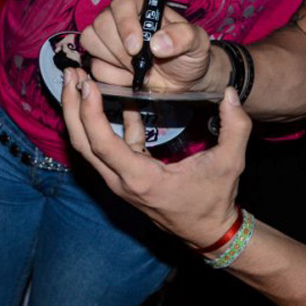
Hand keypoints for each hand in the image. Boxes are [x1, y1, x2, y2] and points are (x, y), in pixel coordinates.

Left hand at [61, 68, 248, 248]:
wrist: (208, 232)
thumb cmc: (215, 199)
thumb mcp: (231, 163)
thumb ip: (235, 127)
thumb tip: (231, 94)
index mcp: (141, 178)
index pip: (103, 144)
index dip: (90, 113)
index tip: (87, 85)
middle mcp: (122, 181)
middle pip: (83, 143)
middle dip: (72, 107)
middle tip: (70, 73)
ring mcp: (120, 180)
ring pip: (88, 146)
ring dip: (80, 113)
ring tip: (78, 79)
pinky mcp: (125, 175)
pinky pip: (107, 147)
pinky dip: (105, 122)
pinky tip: (114, 97)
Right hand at [79, 0, 217, 92]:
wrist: (184, 80)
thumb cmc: (189, 54)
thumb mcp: (197, 42)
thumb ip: (184, 37)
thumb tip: (157, 43)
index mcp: (142, 2)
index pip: (121, 4)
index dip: (125, 25)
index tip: (137, 48)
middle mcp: (121, 16)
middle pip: (101, 24)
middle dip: (121, 50)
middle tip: (142, 62)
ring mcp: (108, 37)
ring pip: (92, 43)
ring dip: (116, 62)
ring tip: (139, 67)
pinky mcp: (102, 59)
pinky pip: (96, 68)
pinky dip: (115, 78)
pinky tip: (132, 77)